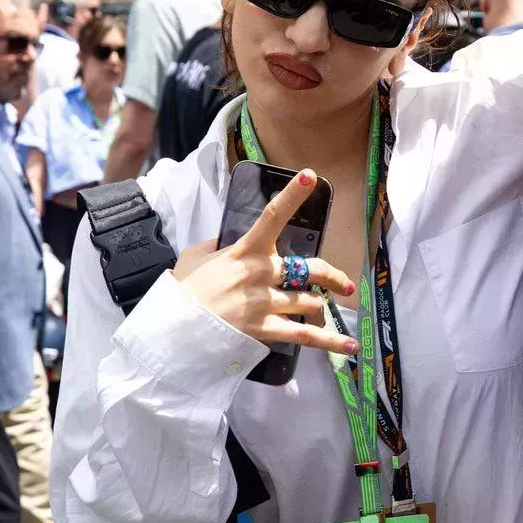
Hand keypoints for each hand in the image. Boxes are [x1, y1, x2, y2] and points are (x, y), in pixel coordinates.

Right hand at [172, 168, 358, 355]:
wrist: (172, 329)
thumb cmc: (183, 290)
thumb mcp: (197, 256)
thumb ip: (221, 246)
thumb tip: (233, 243)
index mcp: (244, 250)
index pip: (272, 216)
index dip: (293, 195)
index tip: (310, 176)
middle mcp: (260, 273)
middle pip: (310, 268)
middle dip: (332, 276)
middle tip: (344, 283)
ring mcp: (265, 302)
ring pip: (310, 301)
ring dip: (320, 306)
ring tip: (325, 311)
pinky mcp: (266, 328)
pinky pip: (306, 334)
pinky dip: (331, 340)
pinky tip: (350, 345)